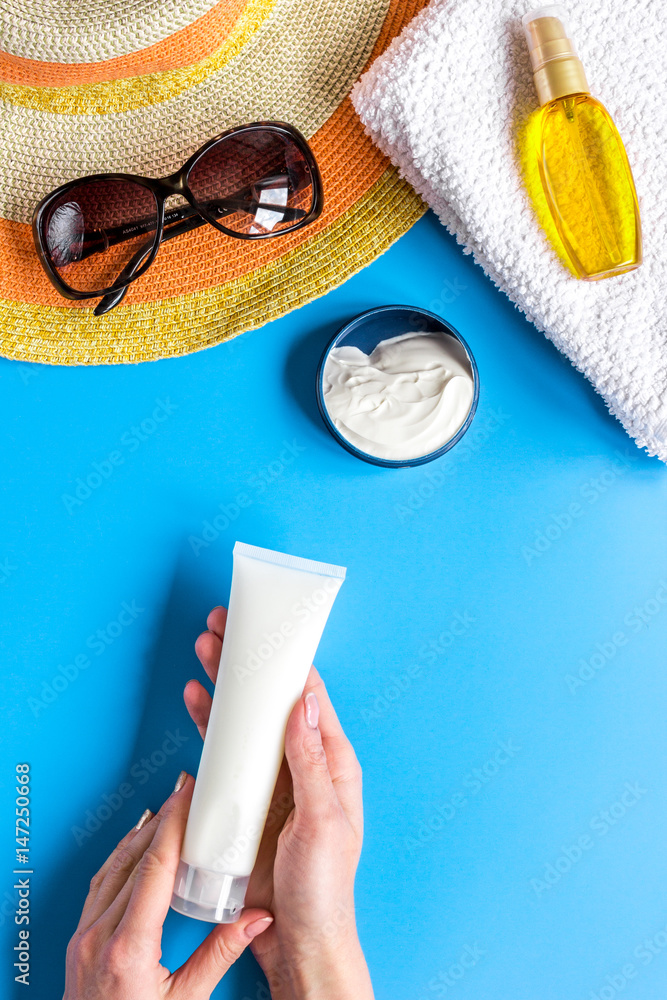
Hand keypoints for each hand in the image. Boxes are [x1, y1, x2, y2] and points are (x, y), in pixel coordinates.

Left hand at [63, 771, 272, 999]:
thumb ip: (220, 954)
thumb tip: (258, 919)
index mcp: (128, 948)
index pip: (154, 867)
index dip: (174, 824)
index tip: (188, 795)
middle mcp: (98, 936)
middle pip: (134, 859)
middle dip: (162, 819)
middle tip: (184, 790)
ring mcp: (82, 939)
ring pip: (112, 869)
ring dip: (140, 835)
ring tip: (165, 808)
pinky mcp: (77, 944)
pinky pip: (98, 887)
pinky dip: (119, 859)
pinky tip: (132, 848)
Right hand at [185, 606, 374, 999]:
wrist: (297, 940)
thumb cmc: (324, 887)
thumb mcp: (322, 822)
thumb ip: (311, 763)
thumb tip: (303, 703)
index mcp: (332, 763)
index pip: (309, 697)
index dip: (286, 659)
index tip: (265, 627)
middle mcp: (301, 764)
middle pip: (271, 701)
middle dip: (247, 663)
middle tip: (221, 628)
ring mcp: (271, 780)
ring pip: (245, 721)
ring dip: (226, 687)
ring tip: (203, 652)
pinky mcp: (244, 800)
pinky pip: (225, 754)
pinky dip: (210, 726)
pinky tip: (197, 703)